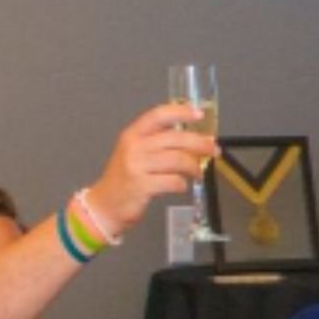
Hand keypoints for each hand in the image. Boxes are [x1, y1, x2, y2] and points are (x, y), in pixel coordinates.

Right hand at [89, 102, 215, 231]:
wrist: (104, 207)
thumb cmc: (124, 180)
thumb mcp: (135, 153)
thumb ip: (157, 143)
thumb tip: (192, 139)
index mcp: (132, 134)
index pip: (159, 115)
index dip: (181, 112)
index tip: (199, 114)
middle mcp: (134, 147)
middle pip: (175, 138)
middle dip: (199, 143)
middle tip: (213, 149)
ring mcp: (137, 167)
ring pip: (178, 160)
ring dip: (194, 167)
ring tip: (199, 173)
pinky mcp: (142, 186)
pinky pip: (173, 181)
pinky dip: (182, 184)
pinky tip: (182, 186)